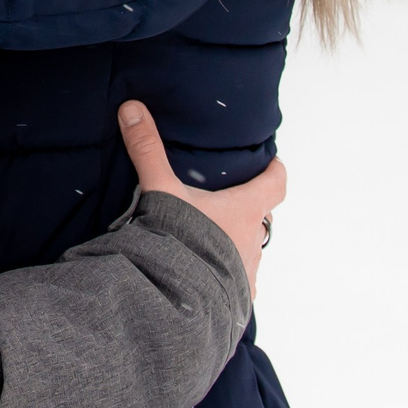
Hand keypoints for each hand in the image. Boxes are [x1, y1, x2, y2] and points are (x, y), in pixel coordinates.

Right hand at [119, 101, 284, 295]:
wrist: (178, 295)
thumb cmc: (180, 239)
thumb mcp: (161, 189)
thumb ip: (147, 150)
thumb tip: (132, 109)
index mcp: (245, 209)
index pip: (275, 184)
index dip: (275, 172)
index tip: (273, 164)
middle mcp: (253, 240)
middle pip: (261, 219)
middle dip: (248, 212)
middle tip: (229, 204)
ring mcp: (248, 272)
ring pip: (248, 252)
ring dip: (234, 245)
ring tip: (210, 244)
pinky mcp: (238, 299)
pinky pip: (238, 285)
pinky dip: (225, 278)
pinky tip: (206, 280)